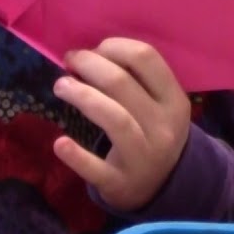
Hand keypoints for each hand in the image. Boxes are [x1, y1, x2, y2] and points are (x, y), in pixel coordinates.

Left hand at [52, 38, 190, 212]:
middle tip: (70, 61)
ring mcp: (143, 156)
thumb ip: (135, 79)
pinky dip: (77, 156)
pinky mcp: (120, 183)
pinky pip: (97, 168)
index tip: (93, 50)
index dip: (113, 47)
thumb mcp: (159, 105)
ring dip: (83, 96)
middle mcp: (163, 127)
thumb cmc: (152, 133)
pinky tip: (60, 143)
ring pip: (114, 118)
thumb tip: (90, 53)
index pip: (146, 58)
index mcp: (173, 100)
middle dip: (90, 65)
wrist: (162, 187)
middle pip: (123, 84)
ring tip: (60, 86)